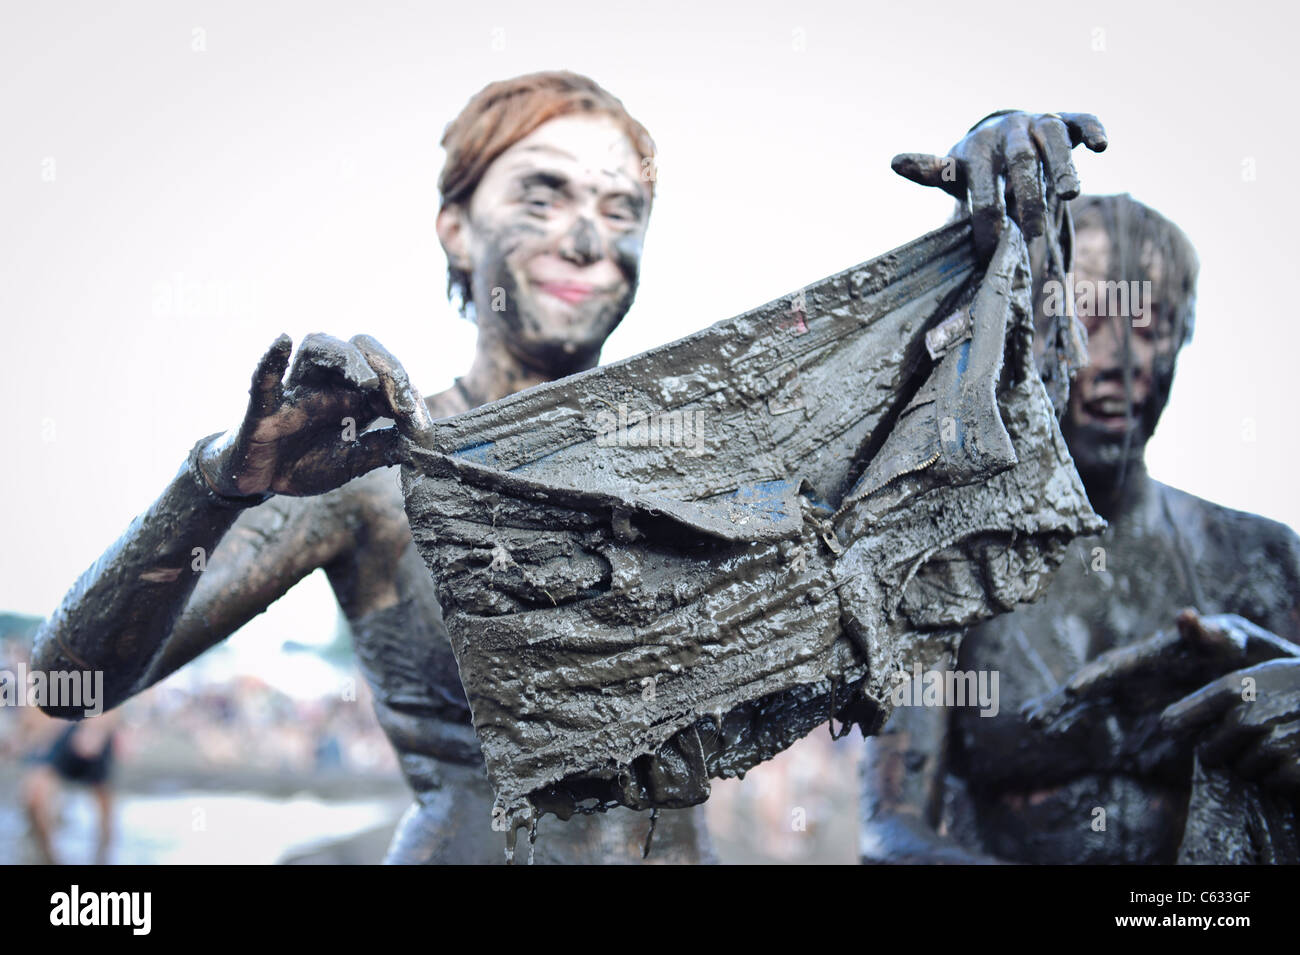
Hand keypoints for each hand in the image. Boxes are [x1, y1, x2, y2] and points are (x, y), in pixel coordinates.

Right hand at [198, 333, 437, 497]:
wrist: (264, 482)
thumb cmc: (307, 463)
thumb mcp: (353, 462)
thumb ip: (383, 450)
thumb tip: (419, 443)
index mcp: (354, 396)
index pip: (383, 373)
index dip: (403, 387)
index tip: (415, 416)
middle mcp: (328, 384)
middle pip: (355, 347)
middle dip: (381, 362)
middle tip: (396, 391)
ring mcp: (297, 390)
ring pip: (317, 348)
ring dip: (345, 358)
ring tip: (365, 381)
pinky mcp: (264, 406)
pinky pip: (264, 378)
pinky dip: (271, 358)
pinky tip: (282, 341)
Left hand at [892, 111, 1107, 256]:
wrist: (1002, 131)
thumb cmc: (977, 164)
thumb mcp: (954, 170)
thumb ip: (931, 171)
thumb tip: (894, 161)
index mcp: (979, 147)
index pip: (982, 183)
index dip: (986, 216)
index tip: (991, 250)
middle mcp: (1010, 130)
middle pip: (1021, 160)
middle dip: (1026, 196)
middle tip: (1031, 233)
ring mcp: (1040, 122)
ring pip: (1054, 138)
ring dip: (1063, 164)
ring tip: (1070, 195)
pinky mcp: (1067, 120)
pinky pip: (1082, 119)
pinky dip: (1092, 128)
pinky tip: (1100, 146)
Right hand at [1023, 610, 1299, 734]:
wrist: (1245, 680)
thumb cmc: (1237, 652)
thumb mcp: (1230, 639)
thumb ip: (1209, 634)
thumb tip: (1185, 615)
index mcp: (1150, 658)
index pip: (1115, 667)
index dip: (1093, 677)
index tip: (1073, 689)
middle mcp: (1132, 680)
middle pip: (1089, 690)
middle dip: (1059, 702)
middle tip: (1033, 717)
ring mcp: (1129, 704)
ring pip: (1085, 710)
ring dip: (1058, 717)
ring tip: (1032, 726)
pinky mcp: (1137, 727)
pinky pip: (1100, 732)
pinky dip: (1074, 733)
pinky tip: (1047, 736)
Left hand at [1161, 658, 1299, 790]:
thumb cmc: (1294, 685)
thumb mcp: (1254, 676)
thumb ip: (1212, 698)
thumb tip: (1164, 726)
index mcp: (1235, 688)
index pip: (1181, 718)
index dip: (1177, 725)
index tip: (1171, 728)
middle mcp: (1249, 716)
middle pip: (1210, 753)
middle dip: (1223, 751)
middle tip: (1247, 739)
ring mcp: (1274, 743)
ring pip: (1243, 770)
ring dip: (1255, 765)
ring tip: (1278, 743)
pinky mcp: (1297, 767)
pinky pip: (1273, 783)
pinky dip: (1282, 776)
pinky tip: (1294, 756)